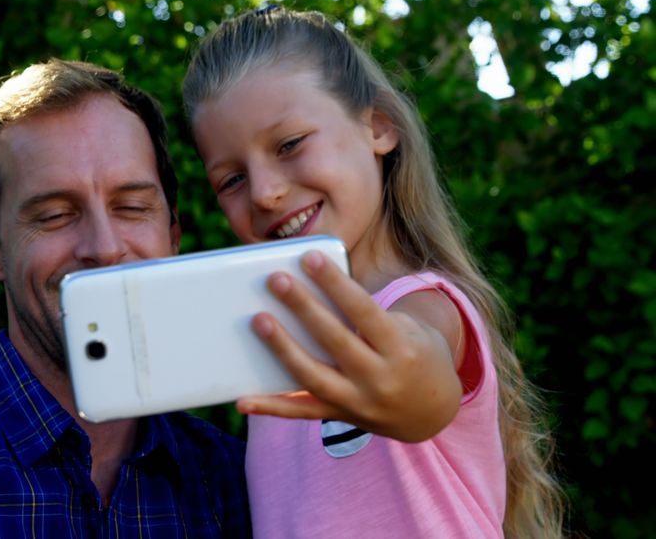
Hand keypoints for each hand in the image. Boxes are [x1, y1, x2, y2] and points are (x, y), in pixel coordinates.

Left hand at [236, 251, 462, 442]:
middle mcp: (380, 378)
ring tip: (258, 320)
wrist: (432, 411)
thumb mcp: (407, 329)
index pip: (363, 309)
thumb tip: (310, 292)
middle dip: (303, 307)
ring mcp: (358, 403)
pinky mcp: (340, 417)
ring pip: (313, 376)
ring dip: (282, 349)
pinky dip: (271, 408)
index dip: (335, 283)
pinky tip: (242, 401)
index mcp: (400, 348)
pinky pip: (301, 414)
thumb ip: (365, 314)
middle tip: (275, 280)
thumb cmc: (412, 352)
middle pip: (334, 339)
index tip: (309, 257)